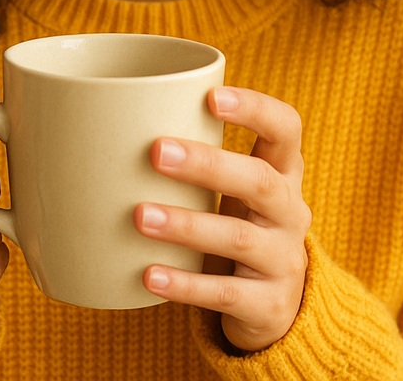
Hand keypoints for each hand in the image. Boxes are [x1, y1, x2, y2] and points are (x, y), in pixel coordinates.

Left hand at [133, 86, 310, 351]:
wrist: (275, 305)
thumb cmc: (238, 222)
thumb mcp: (234, 189)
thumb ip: (200, 156)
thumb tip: (112, 120)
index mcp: (283, 171)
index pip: (286, 128)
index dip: (255, 108)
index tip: (211, 97)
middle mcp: (290, 211)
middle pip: (258, 180)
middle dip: (207, 164)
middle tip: (155, 151)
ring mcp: (283, 260)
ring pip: (237, 237)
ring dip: (186, 225)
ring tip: (139, 216)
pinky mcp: (268, 305)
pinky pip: (225, 293)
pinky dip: (185, 284)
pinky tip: (149, 274)